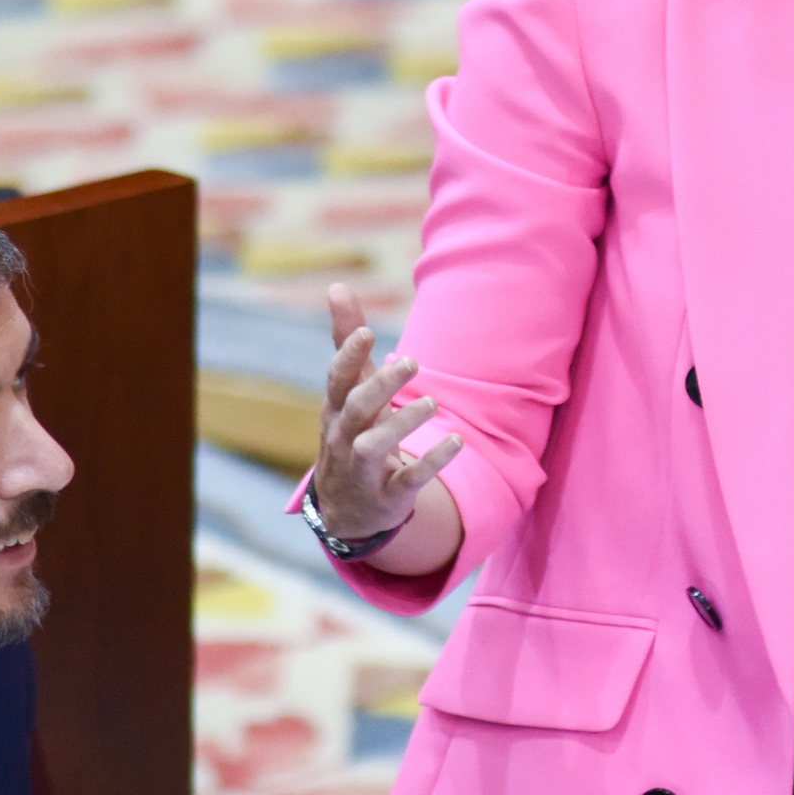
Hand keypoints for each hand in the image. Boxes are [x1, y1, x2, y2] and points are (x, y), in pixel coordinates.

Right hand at [313, 283, 464, 552]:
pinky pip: (407, 480)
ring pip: (373, 446)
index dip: (348, 357)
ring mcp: (363, 470)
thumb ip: (347, 340)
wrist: (348, 508)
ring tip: (431, 402)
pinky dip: (430, 463)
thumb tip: (337, 286)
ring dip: (401, 425)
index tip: (366, 332)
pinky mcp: (387, 495)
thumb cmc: (352, 432)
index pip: (337, 380)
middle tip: (410, 361)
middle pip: (355, 410)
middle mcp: (344, 438)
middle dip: (379, 386)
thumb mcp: (349, 390)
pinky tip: (456, 441)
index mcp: (337, 410)